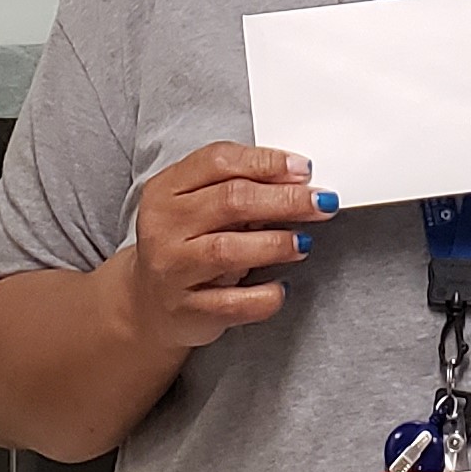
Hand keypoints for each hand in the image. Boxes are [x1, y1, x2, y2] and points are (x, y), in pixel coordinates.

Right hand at [110, 143, 336, 351]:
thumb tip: (298, 180)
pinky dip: (265, 295)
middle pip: (231, 201)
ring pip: (229, 249)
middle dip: (285, 199)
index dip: (266, 162)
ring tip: (304, 242)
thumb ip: (238, 187)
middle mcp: (163, 226)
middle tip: (322, 202)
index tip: (304, 169)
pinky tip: (282, 287)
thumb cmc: (186, 244)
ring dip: (276, 244)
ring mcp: (172, 270)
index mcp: (166, 189)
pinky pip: (234, 303)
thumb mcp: (199, 205)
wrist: (148, 304)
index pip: (218, 161)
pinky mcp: (188, 310)